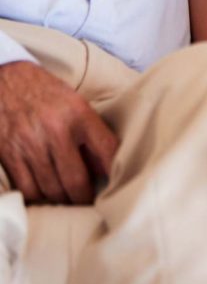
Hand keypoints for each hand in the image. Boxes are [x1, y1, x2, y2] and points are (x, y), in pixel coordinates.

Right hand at [0, 61, 117, 204]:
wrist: (5, 79)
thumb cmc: (46, 91)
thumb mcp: (75, 102)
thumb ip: (90, 132)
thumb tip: (103, 166)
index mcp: (79, 114)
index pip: (107, 150)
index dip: (114, 173)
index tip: (118, 185)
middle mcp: (56, 130)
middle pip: (76, 180)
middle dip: (85, 198)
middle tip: (92, 204)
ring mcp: (30, 144)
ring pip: (51, 189)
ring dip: (62, 202)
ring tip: (70, 204)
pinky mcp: (9, 154)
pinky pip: (27, 188)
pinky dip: (38, 198)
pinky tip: (46, 198)